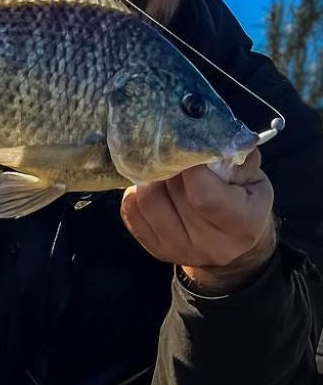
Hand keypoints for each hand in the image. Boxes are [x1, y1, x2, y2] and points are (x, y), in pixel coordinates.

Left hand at [120, 148, 275, 291]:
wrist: (233, 245)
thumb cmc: (245, 202)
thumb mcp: (255, 179)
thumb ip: (237, 157)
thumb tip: (209, 134)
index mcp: (240, 225)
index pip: (202, 192)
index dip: (190, 163)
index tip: (190, 144)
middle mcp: (208, 244)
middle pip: (170, 191)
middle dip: (170, 164)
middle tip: (175, 151)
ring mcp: (178, 250)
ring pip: (146, 199)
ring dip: (151, 176)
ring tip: (164, 168)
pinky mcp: (155, 248)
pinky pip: (131, 211)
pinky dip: (137, 192)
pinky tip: (154, 185)